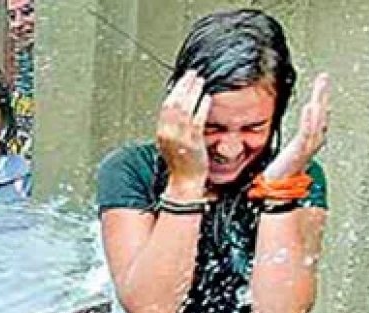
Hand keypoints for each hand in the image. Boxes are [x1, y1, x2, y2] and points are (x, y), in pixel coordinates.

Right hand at [157, 70, 211, 196]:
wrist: (185, 182)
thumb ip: (173, 124)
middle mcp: (168, 134)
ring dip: (193, 92)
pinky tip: (207, 98)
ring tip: (200, 82)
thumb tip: (180, 105)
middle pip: (174, 103)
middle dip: (184, 86)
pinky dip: (202, 107)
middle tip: (192, 75)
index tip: (183, 79)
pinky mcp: (192, 142)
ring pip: (185, 109)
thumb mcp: (171, 141)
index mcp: (161, 132)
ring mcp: (180, 138)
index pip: (166, 105)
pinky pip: (197, 120)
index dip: (175, 90)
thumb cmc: (181, 163)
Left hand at [264, 73, 329, 179]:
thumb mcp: (289, 149)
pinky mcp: (298, 151)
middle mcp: (311, 142)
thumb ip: (292, 138)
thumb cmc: (282, 171)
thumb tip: (284, 125)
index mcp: (309, 140)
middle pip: (321, 114)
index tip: (321, 83)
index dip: (321, 99)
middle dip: (322, 96)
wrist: (278, 188)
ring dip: (319, 103)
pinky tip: (310, 107)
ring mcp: (306, 147)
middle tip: (323, 78)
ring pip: (317, 121)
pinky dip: (309, 120)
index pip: (318, 116)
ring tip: (319, 88)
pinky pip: (306, 133)